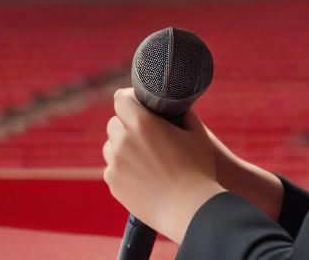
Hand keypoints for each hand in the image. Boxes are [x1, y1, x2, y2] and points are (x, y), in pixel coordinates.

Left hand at [103, 86, 227, 243]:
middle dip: (125, 124)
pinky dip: (122, 167)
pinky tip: (140, 173)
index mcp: (143, 122)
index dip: (128, 100)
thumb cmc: (198, 168)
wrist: (189, 208)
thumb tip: (178, 106)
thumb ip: (184, 113)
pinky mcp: (113, 183)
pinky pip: (111, 167)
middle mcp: (124, 140)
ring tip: (142, 155)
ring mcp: (115, 163)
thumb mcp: (196, 132)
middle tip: (144, 133)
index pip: (120, 100)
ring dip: (121, 145)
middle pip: (114, 122)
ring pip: (110, 146)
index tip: (135, 104)